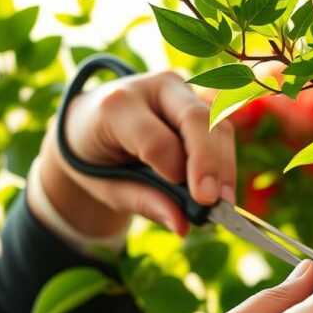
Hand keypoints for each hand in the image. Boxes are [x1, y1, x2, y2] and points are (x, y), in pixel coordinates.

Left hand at [31, 71, 236, 238]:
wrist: (88, 123)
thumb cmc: (95, 157)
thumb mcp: (105, 186)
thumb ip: (142, 201)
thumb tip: (183, 225)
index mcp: (116, 105)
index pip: (155, 139)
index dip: (175, 170)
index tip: (191, 201)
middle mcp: (152, 87)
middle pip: (195, 119)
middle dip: (211, 162)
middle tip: (216, 201)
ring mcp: (178, 90)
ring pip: (216, 122)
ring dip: (225, 164)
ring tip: (224, 202)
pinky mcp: (196, 99)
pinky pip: (220, 127)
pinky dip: (225, 159)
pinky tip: (223, 188)